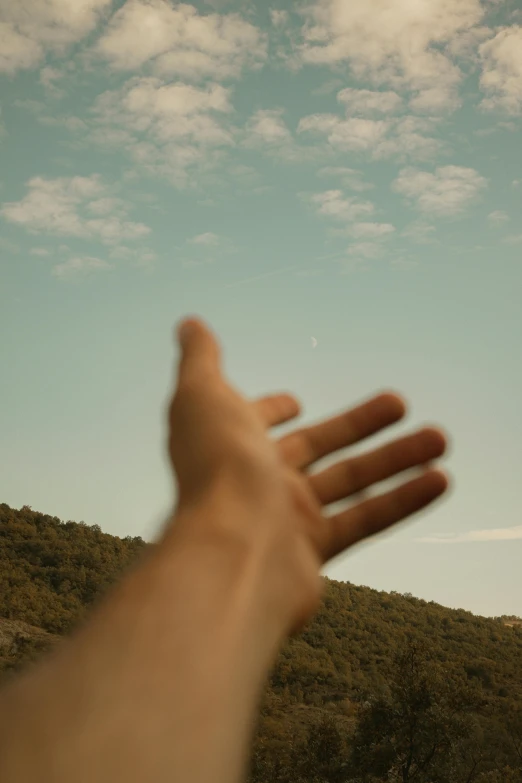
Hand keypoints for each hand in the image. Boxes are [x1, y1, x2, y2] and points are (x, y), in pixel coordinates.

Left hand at [165, 317, 449, 635]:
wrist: (230, 553)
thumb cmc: (215, 467)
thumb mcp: (202, 396)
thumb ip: (200, 360)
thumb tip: (189, 323)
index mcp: (232, 443)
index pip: (255, 423)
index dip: (270, 410)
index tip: (293, 402)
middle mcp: (258, 479)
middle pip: (318, 446)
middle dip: (359, 423)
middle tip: (400, 402)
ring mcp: (285, 516)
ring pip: (350, 481)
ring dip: (396, 458)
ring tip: (441, 438)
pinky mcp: (313, 550)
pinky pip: (365, 520)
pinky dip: (402, 500)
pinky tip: (439, 480)